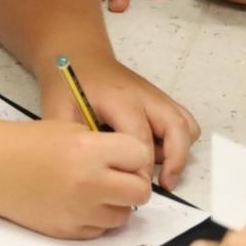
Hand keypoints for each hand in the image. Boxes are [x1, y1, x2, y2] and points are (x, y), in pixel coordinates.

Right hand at [0, 120, 153, 238]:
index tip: (126, 155)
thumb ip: (107, 147)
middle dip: (134, 184)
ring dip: (117, 204)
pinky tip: (81, 202)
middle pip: (140, 192)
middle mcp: (89, 183)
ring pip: (123, 215)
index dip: (134, 155)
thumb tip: (133, 164)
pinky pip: (101, 229)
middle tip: (120, 176)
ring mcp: (80, 211)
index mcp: (90, 151)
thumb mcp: (73, 129)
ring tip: (97, 189)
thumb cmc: (30, 144)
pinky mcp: (69, 231)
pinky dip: (97, 218)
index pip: (140, 155)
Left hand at [41, 55, 200, 187]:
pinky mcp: (160, 100)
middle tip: (164, 185)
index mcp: (120, 99)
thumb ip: (75, 142)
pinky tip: (159, 154)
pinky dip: (179, 141)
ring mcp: (156, 96)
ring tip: (164, 173)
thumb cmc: (68, 85)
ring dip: (180, 151)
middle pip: (177, 128)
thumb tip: (92, 175)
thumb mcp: (59, 113)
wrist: (79, 56)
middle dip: (175, 161)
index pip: (141, 139)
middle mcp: (145, 96)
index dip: (141, 169)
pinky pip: (183, 121)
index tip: (133, 189)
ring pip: (186, 125)